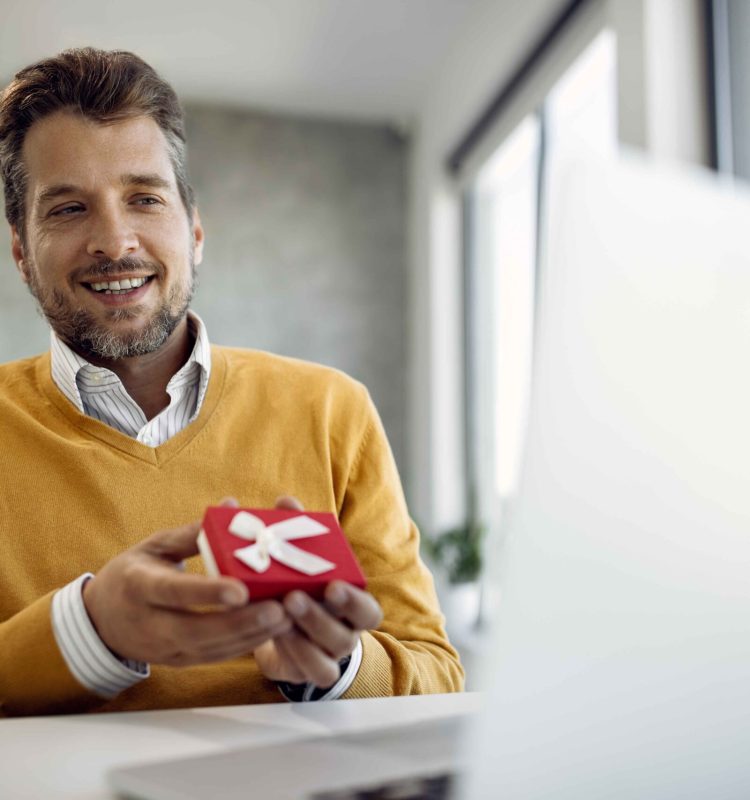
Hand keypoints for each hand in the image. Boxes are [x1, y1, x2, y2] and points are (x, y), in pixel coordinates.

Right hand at [82, 506, 292, 665]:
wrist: (101, 621)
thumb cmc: (134, 573)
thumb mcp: (155, 546)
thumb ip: (193, 532)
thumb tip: (231, 506)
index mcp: (139, 586)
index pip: (174, 592)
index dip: (207, 592)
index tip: (240, 589)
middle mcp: (149, 623)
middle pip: (197, 629)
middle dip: (241, 622)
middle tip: (279, 608)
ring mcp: (163, 649)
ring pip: (211, 648)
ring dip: (251, 635)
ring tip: (287, 617)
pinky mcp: (178, 662)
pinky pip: (215, 657)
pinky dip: (245, 645)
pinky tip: (272, 631)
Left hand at [253, 496, 382, 687]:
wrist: (292, 626)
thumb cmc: (304, 584)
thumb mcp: (304, 558)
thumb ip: (297, 530)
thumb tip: (285, 502)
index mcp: (353, 606)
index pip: (368, 610)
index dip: (353, 600)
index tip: (332, 585)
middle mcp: (346, 634)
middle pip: (345, 636)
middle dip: (318, 617)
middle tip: (292, 596)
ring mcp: (328, 657)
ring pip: (325, 660)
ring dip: (299, 637)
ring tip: (275, 614)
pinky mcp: (308, 672)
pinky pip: (306, 673)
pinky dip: (291, 656)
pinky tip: (273, 636)